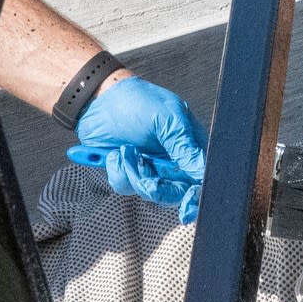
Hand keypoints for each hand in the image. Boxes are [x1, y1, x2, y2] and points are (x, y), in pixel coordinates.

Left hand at [69, 76, 207, 222]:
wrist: (99, 98)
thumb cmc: (138, 101)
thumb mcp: (167, 119)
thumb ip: (184, 146)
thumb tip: (203, 171)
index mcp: (190, 145)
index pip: (202, 176)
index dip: (197, 194)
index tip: (188, 204)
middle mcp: (173, 160)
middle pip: (178, 192)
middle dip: (160, 190)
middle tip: (148, 182)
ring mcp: (150, 167)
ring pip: (150, 193)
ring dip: (135, 175)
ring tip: (126, 150)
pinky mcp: (128, 171)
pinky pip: (126, 186)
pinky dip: (119, 172)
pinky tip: (115, 153)